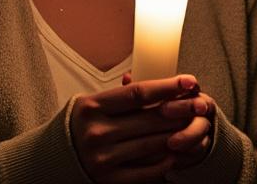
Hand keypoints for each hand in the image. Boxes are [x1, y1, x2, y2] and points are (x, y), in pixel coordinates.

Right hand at [70, 74, 199, 182]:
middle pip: (150, 119)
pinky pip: (146, 171)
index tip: (189, 81)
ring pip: (152, 144)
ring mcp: (103, 157)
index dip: (167, 86)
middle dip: (180, 110)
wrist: (56, 158)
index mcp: (92, 107)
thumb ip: (123, 95)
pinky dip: (165, 161)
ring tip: (194, 126)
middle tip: (200, 104)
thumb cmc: (81, 124)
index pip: (138, 93)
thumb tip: (162, 84)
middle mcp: (97, 132)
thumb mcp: (94, 104)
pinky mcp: (108, 179)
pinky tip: (178, 152)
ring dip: (178, 135)